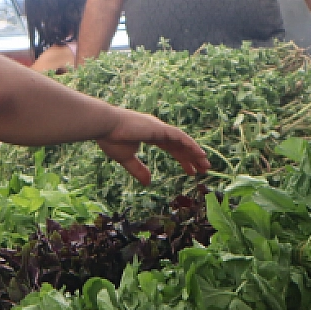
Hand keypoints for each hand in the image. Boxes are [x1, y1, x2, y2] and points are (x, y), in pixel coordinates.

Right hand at [95, 108, 210, 184]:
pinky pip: (180, 137)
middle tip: (203, 170)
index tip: (191, 171)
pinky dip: (191, 145)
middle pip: (181, 145)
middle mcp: (158, 130)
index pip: (172, 147)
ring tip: (206, 165)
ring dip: (195, 153)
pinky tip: (200, 154)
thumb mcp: (126, 159)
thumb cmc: (111, 139)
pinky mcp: (160, 128)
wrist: (105, 126)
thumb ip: (138, 170)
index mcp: (151, 135)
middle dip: (192, 158)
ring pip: (183, 141)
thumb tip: (148, 182)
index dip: (182, 159)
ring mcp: (160, 128)